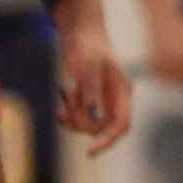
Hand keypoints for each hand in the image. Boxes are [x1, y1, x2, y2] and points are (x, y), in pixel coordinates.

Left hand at [53, 0, 133, 155]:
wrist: (80, 31)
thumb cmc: (87, 45)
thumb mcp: (87, 67)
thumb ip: (92, 93)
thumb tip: (94, 118)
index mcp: (122, 90)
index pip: (122, 123)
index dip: (108, 139)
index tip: (90, 151)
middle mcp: (116, 98)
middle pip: (102, 127)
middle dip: (82, 120)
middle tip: (70, 98)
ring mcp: (104, 100)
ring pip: (90, 125)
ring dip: (74, 116)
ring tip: (66, 92)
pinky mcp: (91, 100)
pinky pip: (81, 119)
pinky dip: (70, 117)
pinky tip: (60, 109)